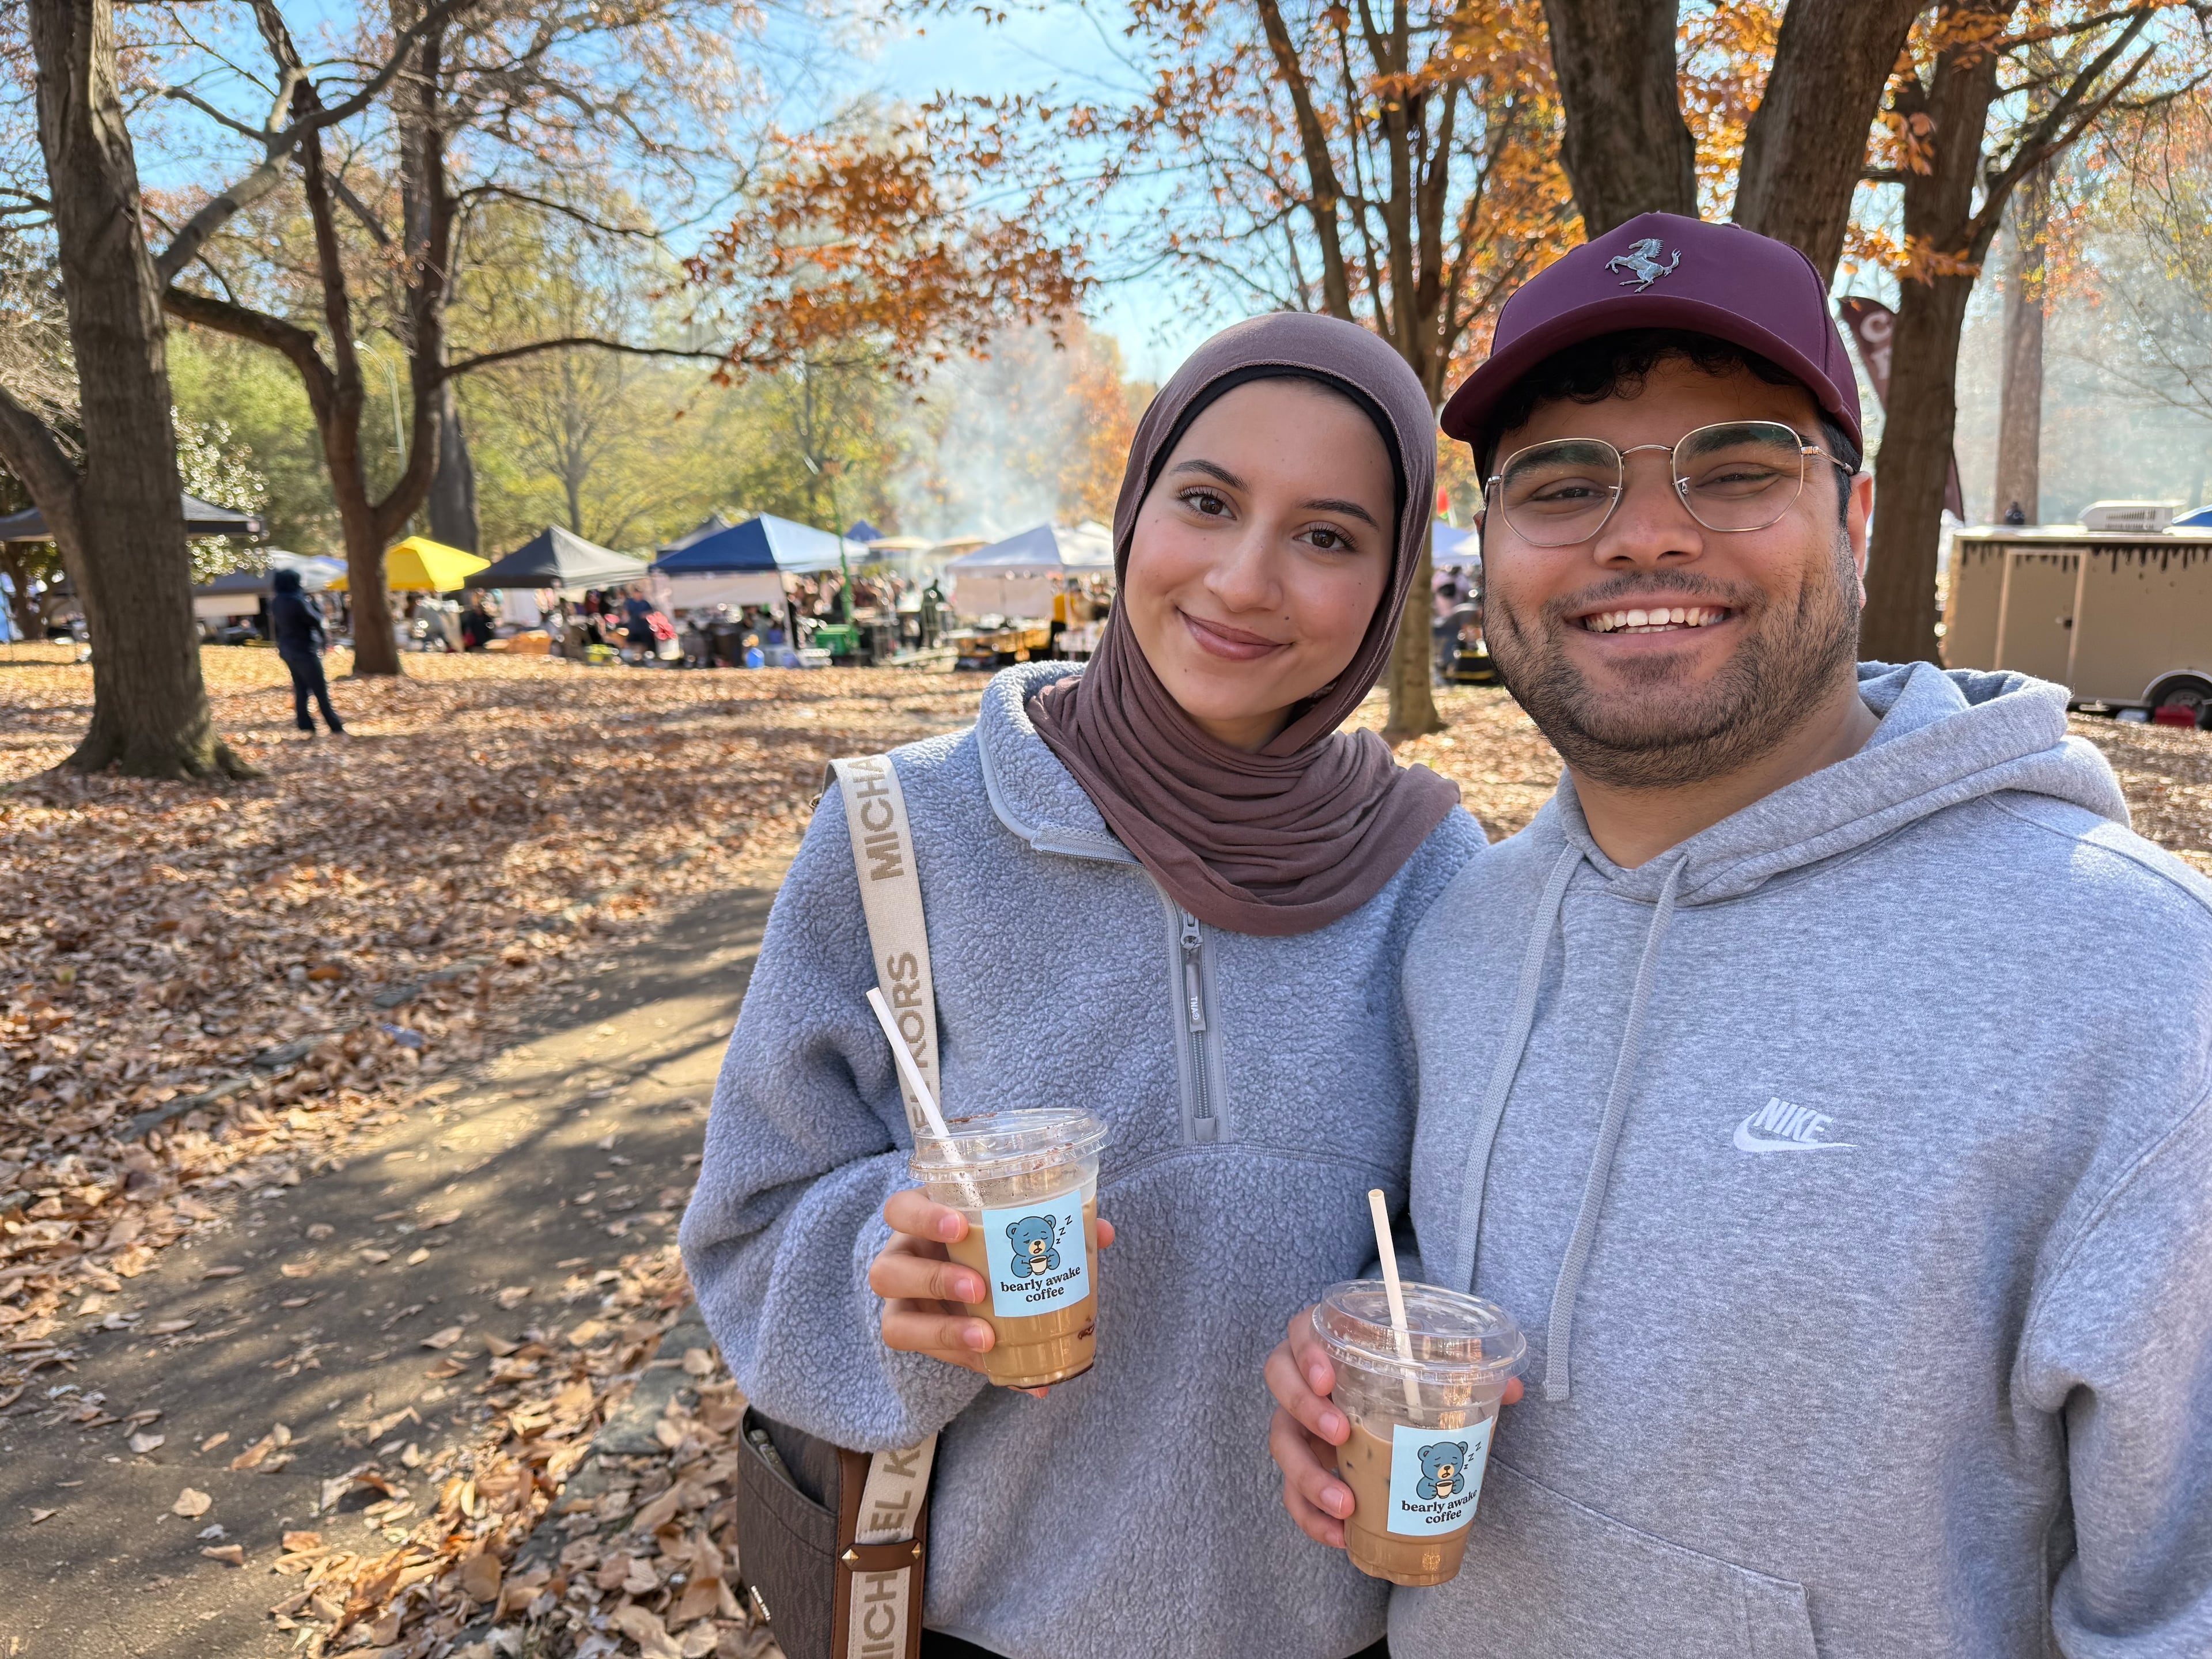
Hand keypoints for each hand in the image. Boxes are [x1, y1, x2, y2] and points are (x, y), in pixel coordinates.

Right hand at [868, 1187, 1115, 1396]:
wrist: (959, 1281)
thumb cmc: (985, 1242)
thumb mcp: (1007, 1229)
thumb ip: (1050, 1227)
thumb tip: (1101, 1234)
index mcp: (922, 1222)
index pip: (900, 1209)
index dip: (922, 1217)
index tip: (959, 1227)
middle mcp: (902, 1261)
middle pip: (886, 1270)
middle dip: (935, 1281)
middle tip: (980, 1289)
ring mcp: (901, 1305)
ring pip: (895, 1322)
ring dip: (943, 1332)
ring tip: (987, 1337)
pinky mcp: (912, 1339)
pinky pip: (926, 1359)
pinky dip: (962, 1361)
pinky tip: (997, 1366)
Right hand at [1265, 1304, 1523, 1548]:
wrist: (1387, 1409)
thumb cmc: (1403, 1380)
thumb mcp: (1433, 1371)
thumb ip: (1469, 1374)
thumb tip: (1512, 1389)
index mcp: (1330, 1342)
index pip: (1302, 1330)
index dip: (1307, 1350)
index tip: (1328, 1377)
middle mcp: (1304, 1379)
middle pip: (1279, 1381)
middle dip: (1304, 1409)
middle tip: (1340, 1432)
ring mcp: (1298, 1423)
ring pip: (1281, 1443)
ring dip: (1307, 1477)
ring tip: (1345, 1505)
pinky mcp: (1302, 1465)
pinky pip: (1291, 1492)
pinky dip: (1310, 1516)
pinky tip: (1340, 1535)